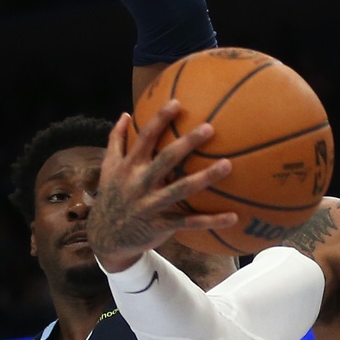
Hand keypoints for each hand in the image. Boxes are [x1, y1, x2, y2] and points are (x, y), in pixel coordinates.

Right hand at [88, 102, 236, 272]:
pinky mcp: (161, 225)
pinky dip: (211, 221)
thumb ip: (116, 140)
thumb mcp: (108, 168)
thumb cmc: (113, 196)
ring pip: (181, 189)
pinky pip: (189, 223)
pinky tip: (234, 216)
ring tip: (228, 165)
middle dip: (187, 143)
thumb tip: (125, 114)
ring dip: (205, 178)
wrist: (106, 237)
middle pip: (166, 159)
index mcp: (129, 166)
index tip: (177, 103)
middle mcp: (140, 183)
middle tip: (209, 128)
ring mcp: (151, 205)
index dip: (160, 120)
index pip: (145, 138)